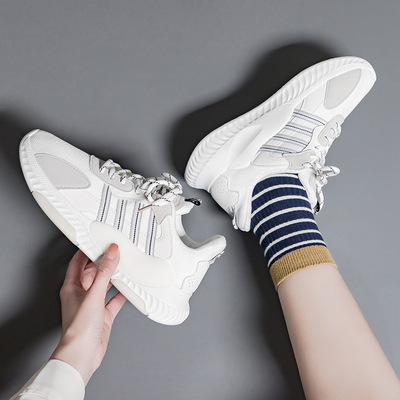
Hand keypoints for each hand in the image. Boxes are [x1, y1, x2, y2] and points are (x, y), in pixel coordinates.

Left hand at [51, 244, 125, 384]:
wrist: (82, 355)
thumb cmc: (79, 329)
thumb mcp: (93, 294)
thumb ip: (104, 272)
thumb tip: (111, 253)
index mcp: (72, 287)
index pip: (78, 261)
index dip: (88, 249)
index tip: (98, 240)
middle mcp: (81, 294)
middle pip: (93, 271)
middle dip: (104, 261)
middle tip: (116, 250)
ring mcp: (93, 305)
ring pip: (104, 284)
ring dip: (114, 275)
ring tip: (124, 265)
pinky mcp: (103, 315)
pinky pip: (114, 299)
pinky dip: (122, 292)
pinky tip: (129, 287)